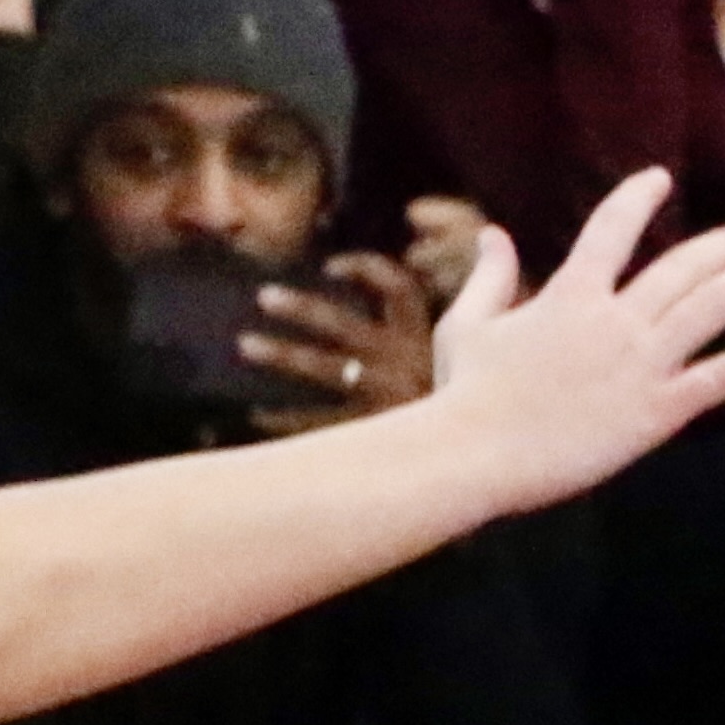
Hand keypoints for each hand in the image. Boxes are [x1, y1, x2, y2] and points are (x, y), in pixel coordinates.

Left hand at [246, 254, 440, 430]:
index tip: (329, 268)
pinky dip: (281, 418)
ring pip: (325, 367)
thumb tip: (397, 303)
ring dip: (281, 353)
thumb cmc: (453, 404)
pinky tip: (254, 415)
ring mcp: (385, 394)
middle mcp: (404, 358)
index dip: (365, 271)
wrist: (479, 457)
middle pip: (345, 324)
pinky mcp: (370, 430)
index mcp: (424, 336)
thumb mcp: (453, 363)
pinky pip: (315, 422)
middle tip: (264, 296)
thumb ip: (423, 336)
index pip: (398, 289)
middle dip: (303, 308)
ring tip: (245, 345)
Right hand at [420, 170, 724, 511]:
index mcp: (569, 296)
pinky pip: (722, 377)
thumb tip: (492, 233)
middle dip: (724, 242)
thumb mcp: (466, 326)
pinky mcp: (656, 411)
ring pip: (717, 304)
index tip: (657, 178)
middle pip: (687, 264)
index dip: (637, 196)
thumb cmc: (459, 394)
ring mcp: (640, 364)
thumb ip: (488, 276)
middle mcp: (615, 322)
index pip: (612, 228)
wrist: (466, 457)